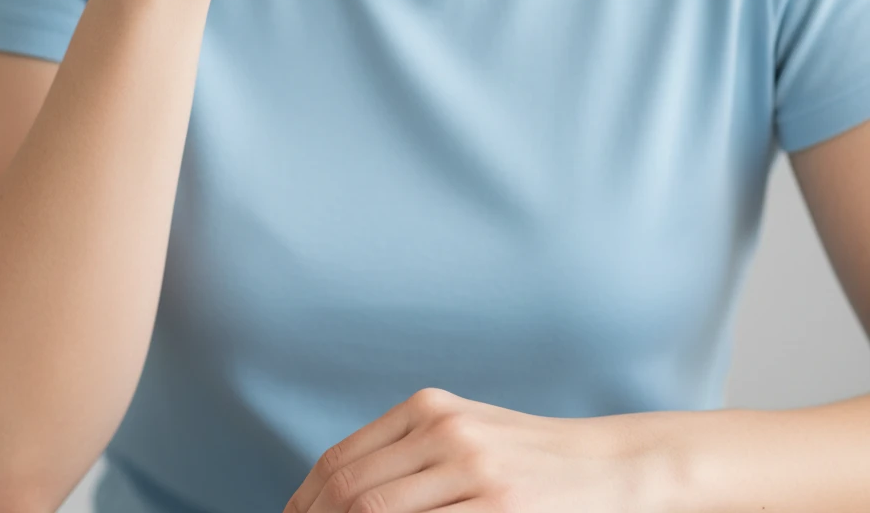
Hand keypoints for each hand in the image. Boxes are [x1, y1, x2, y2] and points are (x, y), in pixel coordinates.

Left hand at [283, 387, 663, 512]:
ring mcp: (471, 468)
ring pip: (377, 512)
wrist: (604, 463)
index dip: (306, 501)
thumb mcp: (462, 434)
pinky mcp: (498, 506)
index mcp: (427, 409)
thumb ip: (407, 454)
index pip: (342, 461)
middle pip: (350, 489)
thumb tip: (339, 493)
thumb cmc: (525, 456)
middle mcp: (442, 430)